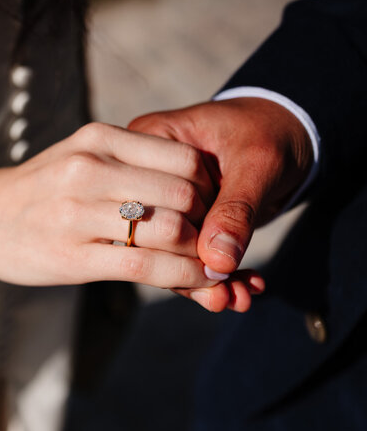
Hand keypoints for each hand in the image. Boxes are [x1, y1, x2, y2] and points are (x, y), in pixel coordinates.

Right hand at [0, 122, 221, 287]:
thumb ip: (128, 164)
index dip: (213, 187)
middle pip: (185, 194)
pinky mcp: (71, 256)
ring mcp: (76, 213)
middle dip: (211, 222)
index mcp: (98, 138)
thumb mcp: (78, 158)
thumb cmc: (36, 190)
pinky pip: (145, 267)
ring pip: (171, 231)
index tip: (213, 209)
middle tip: (215, 240)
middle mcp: (89, 168)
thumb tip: (194, 185)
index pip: (185, 158)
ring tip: (207, 262)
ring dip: (200, 253)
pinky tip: (193, 280)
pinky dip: (181, 276)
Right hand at [129, 97, 313, 311]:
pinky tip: (240, 293)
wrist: (288, 130)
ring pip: (165, 251)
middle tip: (227, 293)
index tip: (220, 251)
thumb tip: (215, 263)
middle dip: (191, 267)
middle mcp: (141, 171)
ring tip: (236, 299)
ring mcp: (157, 199)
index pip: (149, 196)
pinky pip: (183, 257)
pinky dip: (214, 279)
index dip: (182, 232)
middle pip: (150, 229)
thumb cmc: (268, 131)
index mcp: (147, 139)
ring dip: (203, 282)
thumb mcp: (257, 163)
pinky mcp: (177, 222)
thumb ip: (235, 209)